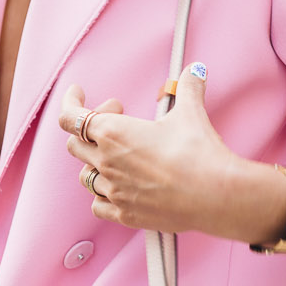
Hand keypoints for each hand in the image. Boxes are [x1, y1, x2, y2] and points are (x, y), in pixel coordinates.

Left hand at [58, 62, 241, 234]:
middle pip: (75, 144)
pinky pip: (98, 205)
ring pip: (85, 176)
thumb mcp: (190, 113)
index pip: (70, 117)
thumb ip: (187, 88)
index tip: (78, 94)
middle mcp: (106, 163)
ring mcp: (114, 191)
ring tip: (119, 155)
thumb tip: (195, 71)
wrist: (214, 195)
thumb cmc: (198, 154)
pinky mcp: (125, 215)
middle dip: (90, 130)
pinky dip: (103, 195)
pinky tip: (118, 187)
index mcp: (112, 134)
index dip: (71, 102)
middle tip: (117, 120)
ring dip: (96, 162)